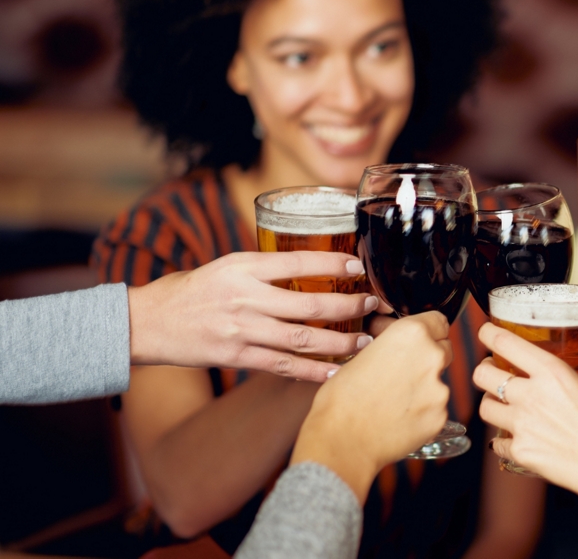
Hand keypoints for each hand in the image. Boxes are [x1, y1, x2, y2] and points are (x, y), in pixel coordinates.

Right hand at [127, 251, 382, 381]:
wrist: (145, 322)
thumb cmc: (190, 290)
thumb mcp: (225, 266)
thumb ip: (264, 269)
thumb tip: (311, 268)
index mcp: (242, 267)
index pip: (298, 262)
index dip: (334, 264)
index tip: (359, 266)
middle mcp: (244, 297)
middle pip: (310, 304)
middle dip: (349, 306)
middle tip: (374, 305)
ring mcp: (241, 330)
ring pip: (302, 339)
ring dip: (339, 342)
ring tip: (365, 340)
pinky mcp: (236, 356)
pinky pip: (282, 366)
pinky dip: (312, 372)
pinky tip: (336, 373)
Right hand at [292, 311, 451, 500]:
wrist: (341, 441)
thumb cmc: (341, 399)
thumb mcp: (360, 354)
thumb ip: (389, 342)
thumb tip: (392, 335)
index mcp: (411, 334)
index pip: (438, 321)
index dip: (428, 331)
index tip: (421, 339)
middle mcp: (432, 356)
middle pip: (444, 349)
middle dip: (428, 358)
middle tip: (401, 373)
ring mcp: (439, 388)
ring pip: (439, 381)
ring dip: (425, 387)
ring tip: (394, 401)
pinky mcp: (441, 416)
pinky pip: (437, 409)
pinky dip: (423, 412)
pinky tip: (399, 418)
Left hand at [472, 323, 577, 500]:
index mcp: (551, 373)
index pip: (505, 343)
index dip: (489, 333)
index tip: (486, 331)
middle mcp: (530, 395)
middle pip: (482, 375)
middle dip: (483, 370)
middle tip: (492, 372)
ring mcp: (521, 425)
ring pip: (484, 408)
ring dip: (491, 404)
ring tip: (501, 405)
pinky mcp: (519, 451)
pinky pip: (497, 444)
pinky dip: (502, 442)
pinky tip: (512, 440)